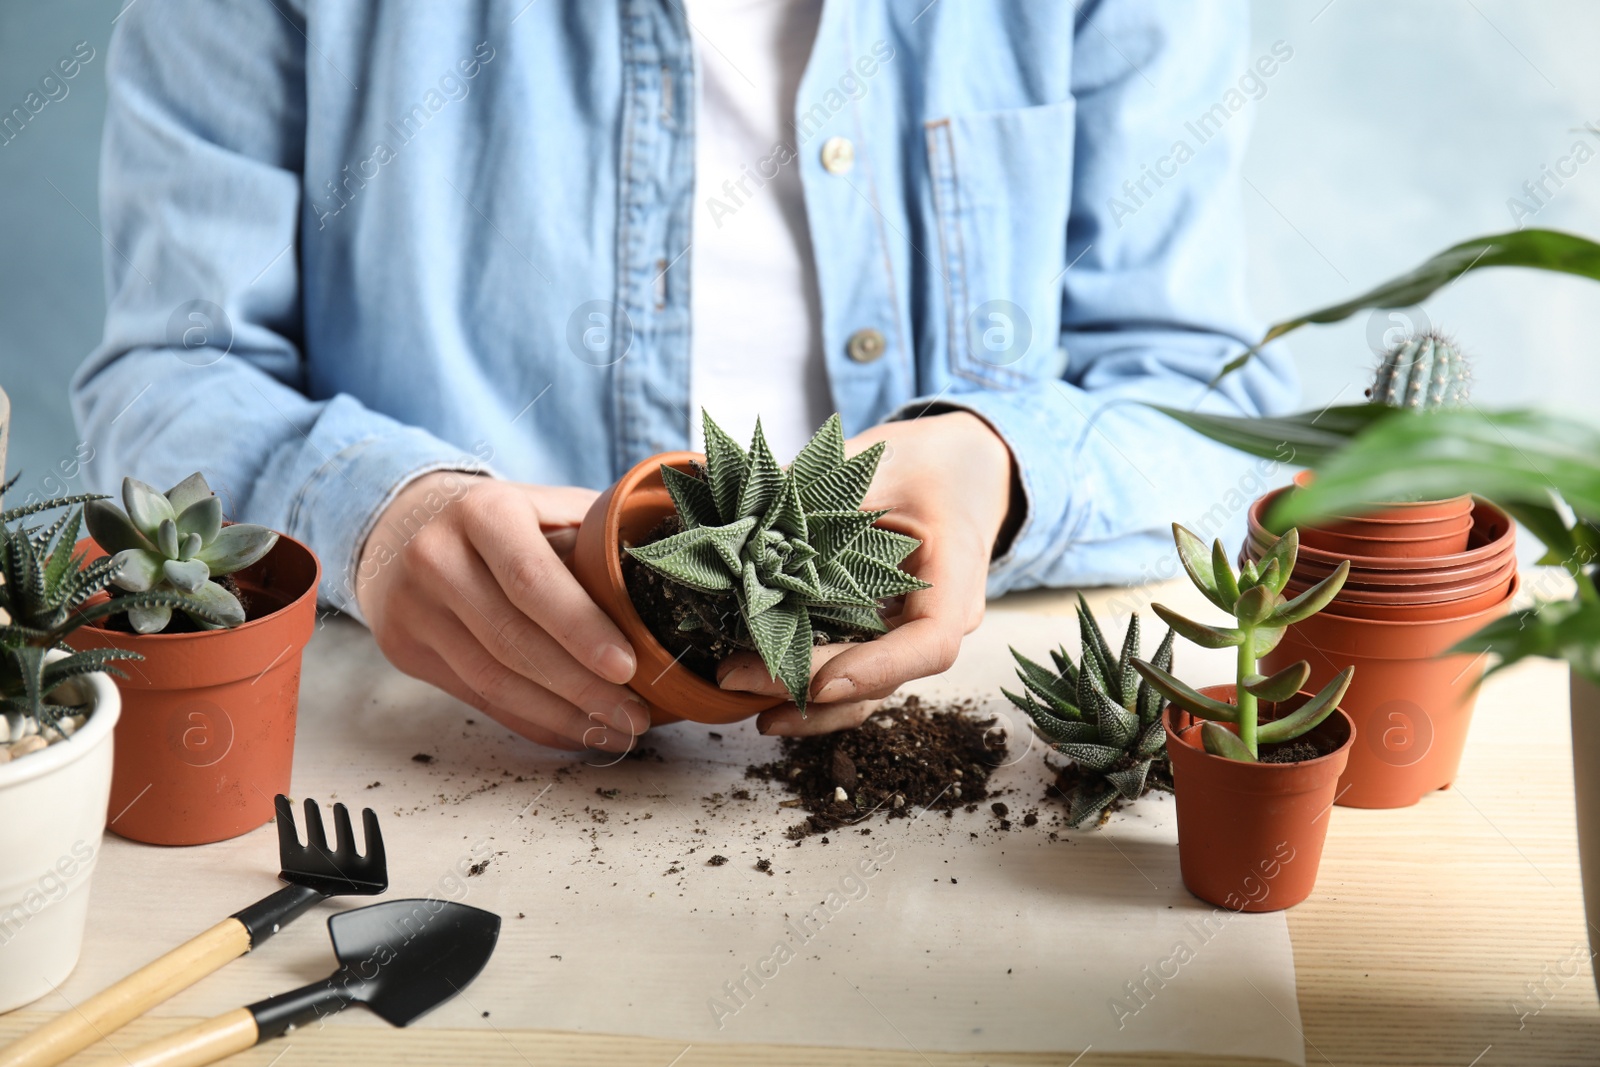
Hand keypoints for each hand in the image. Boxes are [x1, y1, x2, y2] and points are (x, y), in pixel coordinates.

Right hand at [355, 472, 649, 752]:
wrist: (405, 526)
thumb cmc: (506, 520)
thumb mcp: (548, 505)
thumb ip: (597, 537)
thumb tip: (674, 578)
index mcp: (482, 511)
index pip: (532, 579)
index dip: (580, 628)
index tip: (627, 666)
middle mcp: (436, 557)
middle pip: (512, 640)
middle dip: (581, 687)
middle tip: (635, 715)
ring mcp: (413, 608)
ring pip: (493, 681)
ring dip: (562, 715)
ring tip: (617, 732)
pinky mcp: (406, 649)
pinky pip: (479, 699)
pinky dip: (534, 721)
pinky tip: (576, 730)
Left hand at [718, 411, 1015, 735]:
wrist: (963, 469)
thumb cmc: (929, 463)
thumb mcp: (881, 463)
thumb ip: (821, 494)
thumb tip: (742, 523)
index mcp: (955, 575)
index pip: (929, 642)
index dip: (877, 668)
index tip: (820, 682)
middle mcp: (941, 619)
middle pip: (884, 675)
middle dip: (809, 684)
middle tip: (737, 674)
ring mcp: (913, 632)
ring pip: (867, 688)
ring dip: (806, 701)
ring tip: (740, 693)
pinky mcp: (886, 632)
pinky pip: (854, 671)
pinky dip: (810, 685)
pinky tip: (762, 693)